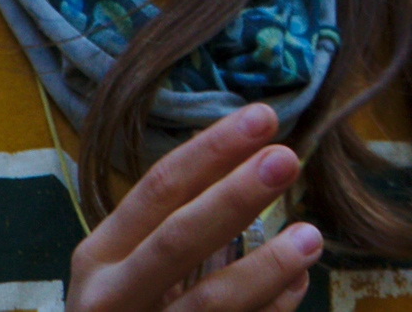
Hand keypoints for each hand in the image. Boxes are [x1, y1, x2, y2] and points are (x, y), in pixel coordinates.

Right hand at [66, 103, 323, 311]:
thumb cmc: (125, 309)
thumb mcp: (130, 263)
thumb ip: (182, 221)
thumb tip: (254, 164)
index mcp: (100, 255)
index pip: (158, 188)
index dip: (212, 150)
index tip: (263, 117)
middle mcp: (110, 296)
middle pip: (177, 239)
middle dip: (234, 197)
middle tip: (286, 159)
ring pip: (209, 301)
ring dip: (265, 267)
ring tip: (311, 237)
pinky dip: (270, 308)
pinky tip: (298, 283)